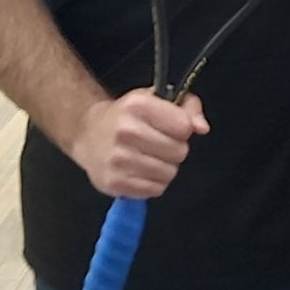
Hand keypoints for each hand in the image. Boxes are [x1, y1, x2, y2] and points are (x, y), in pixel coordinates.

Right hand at [71, 89, 208, 198]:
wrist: (89, 132)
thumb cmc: (128, 115)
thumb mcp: (157, 99)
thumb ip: (188, 107)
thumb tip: (201, 127)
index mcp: (138, 105)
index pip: (184, 126)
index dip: (182, 127)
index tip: (170, 126)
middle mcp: (126, 131)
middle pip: (179, 152)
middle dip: (174, 148)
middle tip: (158, 142)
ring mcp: (118, 159)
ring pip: (169, 173)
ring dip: (164, 167)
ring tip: (148, 156)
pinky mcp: (114, 183)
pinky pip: (154, 189)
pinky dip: (152, 182)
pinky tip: (140, 170)